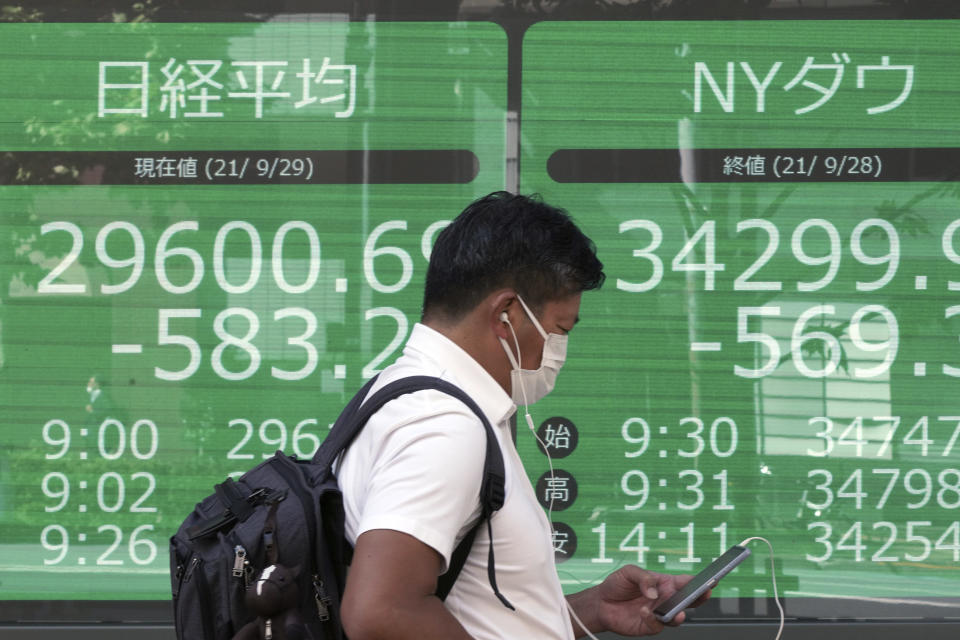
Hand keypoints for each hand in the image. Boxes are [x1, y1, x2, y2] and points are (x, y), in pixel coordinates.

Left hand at [572, 566, 708, 636]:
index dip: (699, 582)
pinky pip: (658, 625)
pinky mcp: (650, 626)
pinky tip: (644, 611)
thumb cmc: (617, 584)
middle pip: (687, 601)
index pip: (686, 582)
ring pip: (676, 616)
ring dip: (679, 614)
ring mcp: (659, 614)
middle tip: (704, 593)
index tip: (710, 580)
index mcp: (664, 583)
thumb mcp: (629, 572)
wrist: (601, 603)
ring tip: (677, 612)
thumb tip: (654, 591)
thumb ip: (643, 578)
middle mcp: (665, 599)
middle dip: (699, 598)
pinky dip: (653, 619)